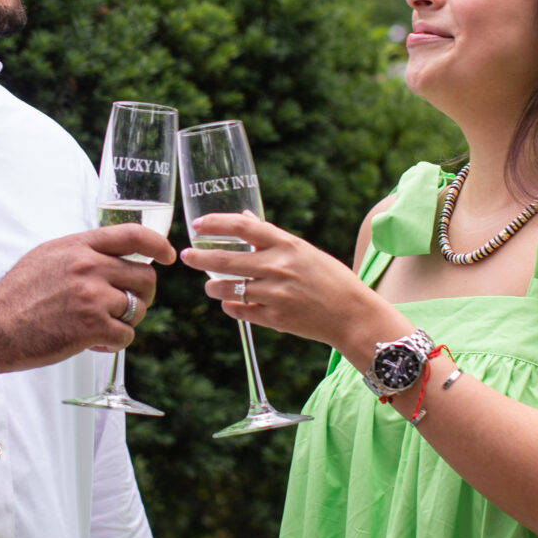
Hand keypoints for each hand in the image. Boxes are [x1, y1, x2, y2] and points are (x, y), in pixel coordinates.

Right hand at [0, 224, 174, 372]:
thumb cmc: (18, 294)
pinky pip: (126, 335)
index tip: (169, 256)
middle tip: (127, 305)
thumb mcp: (48, 256)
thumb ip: (81, 253)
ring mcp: (92, 297)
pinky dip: (114, 342)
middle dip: (143, 294)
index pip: (133, 235)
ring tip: (103, 326)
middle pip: (145, 277)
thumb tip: (113, 257)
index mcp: (79, 246)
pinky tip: (95, 342)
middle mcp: (89, 267)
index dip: (158, 245)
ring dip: (126, 321)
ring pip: (137, 308)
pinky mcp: (92, 327)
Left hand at [181, 211, 361, 349]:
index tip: (198, 224)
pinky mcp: (274, 318)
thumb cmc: (330, 278)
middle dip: (199, 257)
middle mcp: (278, 267)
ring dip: (213, 286)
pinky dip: (230, 306)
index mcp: (287, 245)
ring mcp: (275, 294)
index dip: (216, 223)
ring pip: (228, 289)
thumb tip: (245, 219)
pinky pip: (240, 311)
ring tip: (210, 285)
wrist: (351, 314)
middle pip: (226, 259)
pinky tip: (229, 303)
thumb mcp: (304, 250)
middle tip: (187, 255)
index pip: (243, 227)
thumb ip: (272, 237)